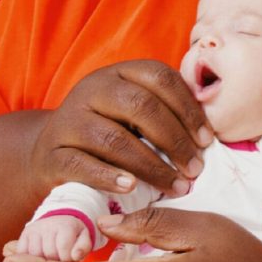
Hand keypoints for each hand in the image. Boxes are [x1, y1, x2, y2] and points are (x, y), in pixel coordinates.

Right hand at [17, 213, 94, 261]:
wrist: (59, 222)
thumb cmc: (74, 235)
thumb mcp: (84, 239)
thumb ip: (83, 248)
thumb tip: (76, 255)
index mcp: (65, 225)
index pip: (64, 250)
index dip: (68, 260)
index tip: (70, 258)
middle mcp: (47, 225)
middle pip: (49, 254)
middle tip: (60, 258)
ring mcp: (34, 229)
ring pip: (34, 256)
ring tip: (50, 258)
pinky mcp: (24, 234)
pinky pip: (22, 253)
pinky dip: (29, 259)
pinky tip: (39, 257)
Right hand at [28, 60, 212, 199]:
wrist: (50, 153)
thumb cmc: (108, 133)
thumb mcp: (133, 114)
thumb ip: (165, 112)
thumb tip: (210, 131)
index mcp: (118, 74)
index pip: (160, 78)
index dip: (188, 108)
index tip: (208, 140)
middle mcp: (91, 90)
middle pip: (140, 106)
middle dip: (175, 140)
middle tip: (196, 169)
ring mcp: (69, 121)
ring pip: (114, 139)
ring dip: (151, 166)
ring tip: (175, 187)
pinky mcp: (52, 154)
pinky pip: (82, 165)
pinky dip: (110, 177)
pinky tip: (132, 188)